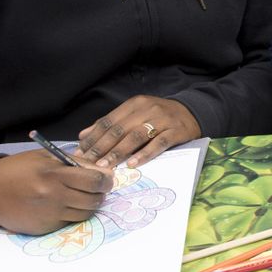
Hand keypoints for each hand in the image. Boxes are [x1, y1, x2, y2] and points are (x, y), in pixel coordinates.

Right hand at [0, 151, 111, 234]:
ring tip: (81, 196)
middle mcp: (54, 195)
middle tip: (98, 189)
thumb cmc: (17, 170)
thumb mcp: (44, 157)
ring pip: (85, 213)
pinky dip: (71, 214)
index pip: (95, 179)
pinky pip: (69, 221)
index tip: (107, 178)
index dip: (106, 179)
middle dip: (101, 193)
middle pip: (94, 199)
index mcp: (54, 173)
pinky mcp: (45, 227)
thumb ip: (73, 162)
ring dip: (89, 205)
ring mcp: (50, 213)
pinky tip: (62, 205)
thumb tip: (102, 171)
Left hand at [74, 96, 200, 168]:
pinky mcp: (176, 131)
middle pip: (119, 129)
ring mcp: (162, 120)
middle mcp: (147, 109)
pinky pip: (158, 143)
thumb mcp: (135, 114)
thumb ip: (111, 124)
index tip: (80, 152)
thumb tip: (84, 135)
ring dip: (118, 152)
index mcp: (134, 104)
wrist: (192, 112)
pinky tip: (133, 164)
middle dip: (101, 147)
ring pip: (136, 136)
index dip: (93, 137)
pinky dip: (144, 154)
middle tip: (88, 163)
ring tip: (106, 166)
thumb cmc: (159, 116)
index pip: (108, 121)